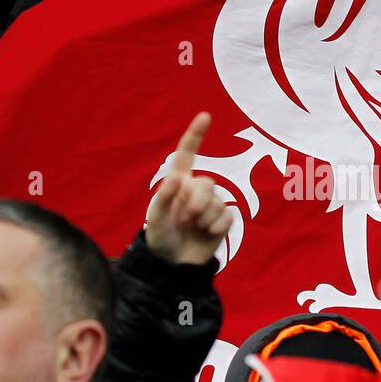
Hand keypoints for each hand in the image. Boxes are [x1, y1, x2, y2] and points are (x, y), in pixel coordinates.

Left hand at [146, 112, 234, 264]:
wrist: (175, 264)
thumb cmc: (161, 238)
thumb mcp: (154, 219)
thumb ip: (163, 197)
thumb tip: (177, 177)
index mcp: (178, 183)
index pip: (187, 155)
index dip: (195, 135)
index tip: (205, 116)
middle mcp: (196, 190)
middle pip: (207, 183)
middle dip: (195, 203)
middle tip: (183, 220)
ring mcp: (212, 204)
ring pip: (217, 201)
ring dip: (202, 219)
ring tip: (191, 228)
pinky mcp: (223, 220)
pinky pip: (226, 216)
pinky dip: (214, 228)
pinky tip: (206, 234)